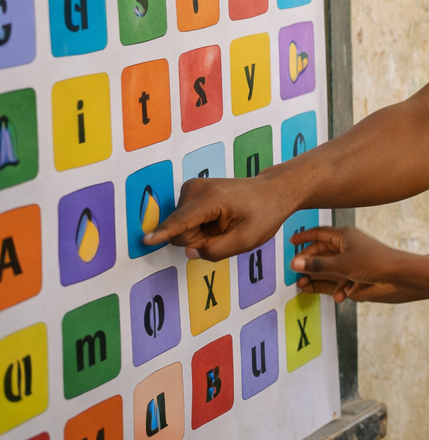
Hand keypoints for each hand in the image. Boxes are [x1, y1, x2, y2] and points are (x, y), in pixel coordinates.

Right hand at [145, 172, 300, 261]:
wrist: (273, 191)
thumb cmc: (264, 213)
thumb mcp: (246, 240)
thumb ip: (216, 250)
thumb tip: (189, 251)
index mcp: (212, 199)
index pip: (181, 221)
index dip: (163, 234)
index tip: (145, 240)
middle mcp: (197, 189)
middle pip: (181, 230)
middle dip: (199, 239)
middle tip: (226, 232)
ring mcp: (193, 188)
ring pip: (182, 226)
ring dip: (201, 232)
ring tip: (224, 223)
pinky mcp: (192, 191)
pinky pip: (186, 220)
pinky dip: (201, 225)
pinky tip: (219, 219)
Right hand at [289, 232, 379, 303]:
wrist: (398, 275)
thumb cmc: (373, 263)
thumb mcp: (340, 264)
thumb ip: (317, 265)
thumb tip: (295, 263)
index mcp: (344, 236)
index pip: (319, 233)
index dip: (304, 237)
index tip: (291, 242)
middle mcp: (348, 245)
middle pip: (322, 252)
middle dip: (309, 263)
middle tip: (296, 272)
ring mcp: (353, 259)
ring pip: (331, 267)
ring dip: (321, 278)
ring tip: (306, 286)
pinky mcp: (359, 272)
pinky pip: (343, 278)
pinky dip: (339, 287)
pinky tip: (339, 296)